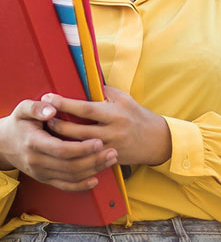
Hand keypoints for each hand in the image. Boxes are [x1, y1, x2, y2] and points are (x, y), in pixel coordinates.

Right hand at [0, 99, 118, 190]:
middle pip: (70, 166)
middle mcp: (37, 161)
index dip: (81, 148)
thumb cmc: (18, 123)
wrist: (4, 144)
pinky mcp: (44, 179)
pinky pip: (64, 186)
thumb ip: (37, 107)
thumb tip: (52, 109)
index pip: (61, 149)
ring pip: (70, 177)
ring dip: (93, 170)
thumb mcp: (23, 109)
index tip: (99, 141)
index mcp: (34, 142)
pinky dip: (81, 185)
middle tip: (113, 151)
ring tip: (110, 160)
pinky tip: (95, 179)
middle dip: (93, 160)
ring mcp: (41, 172)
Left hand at [42, 86, 171, 166]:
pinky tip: (61, 149)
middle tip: (42, 117)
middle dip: (57, 124)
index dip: (65, 103)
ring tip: (47, 133)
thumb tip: (84, 81)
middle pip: (78, 130)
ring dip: (61, 140)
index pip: (85, 108)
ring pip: (79, 147)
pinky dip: (73, 153)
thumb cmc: (138, 115)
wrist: (156, 141)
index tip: (48, 98)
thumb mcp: (124, 98)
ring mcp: (109, 148)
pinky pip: (87, 158)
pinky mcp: (109, 159)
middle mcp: (111, 131)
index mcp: (114, 113)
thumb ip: (104, 91)